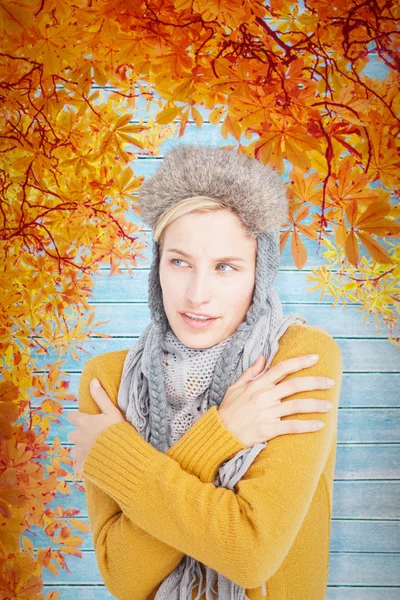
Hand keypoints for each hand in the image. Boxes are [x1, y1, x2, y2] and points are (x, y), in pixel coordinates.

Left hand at [66, 378, 125, 474]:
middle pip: (72, 435)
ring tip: (95, 452)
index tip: (83, 420)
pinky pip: (79, 466)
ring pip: (75, 451)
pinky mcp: (82, 467)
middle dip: (79, 436)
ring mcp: (79, 453)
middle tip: (93, 438)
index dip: (77, 418)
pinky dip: (84, 465)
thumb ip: (101, 397)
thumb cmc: (118, 432)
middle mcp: (77, 437)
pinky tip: (94, 464)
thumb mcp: (112, 411)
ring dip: (81, 451)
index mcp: (83, 422)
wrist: (122, 456)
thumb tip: (93, 380)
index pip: (71, 417)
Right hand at [217, 354, 334, 447]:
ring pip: (296, 406)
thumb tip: (262, 357)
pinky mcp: (268, 430)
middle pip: (294, 385)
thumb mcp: (235, 386)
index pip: (282, 369)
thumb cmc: (228, 409)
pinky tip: (319, 424)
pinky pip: (291, 426)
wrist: (219, 432)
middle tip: (330, 382)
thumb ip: (251, 372)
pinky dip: (307, 426)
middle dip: (315, 382)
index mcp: (257, 385)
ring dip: (315, 405)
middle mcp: (264, 397)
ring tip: (329, 405)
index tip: (315, 358)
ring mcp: (267, 413)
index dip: (299, 362)